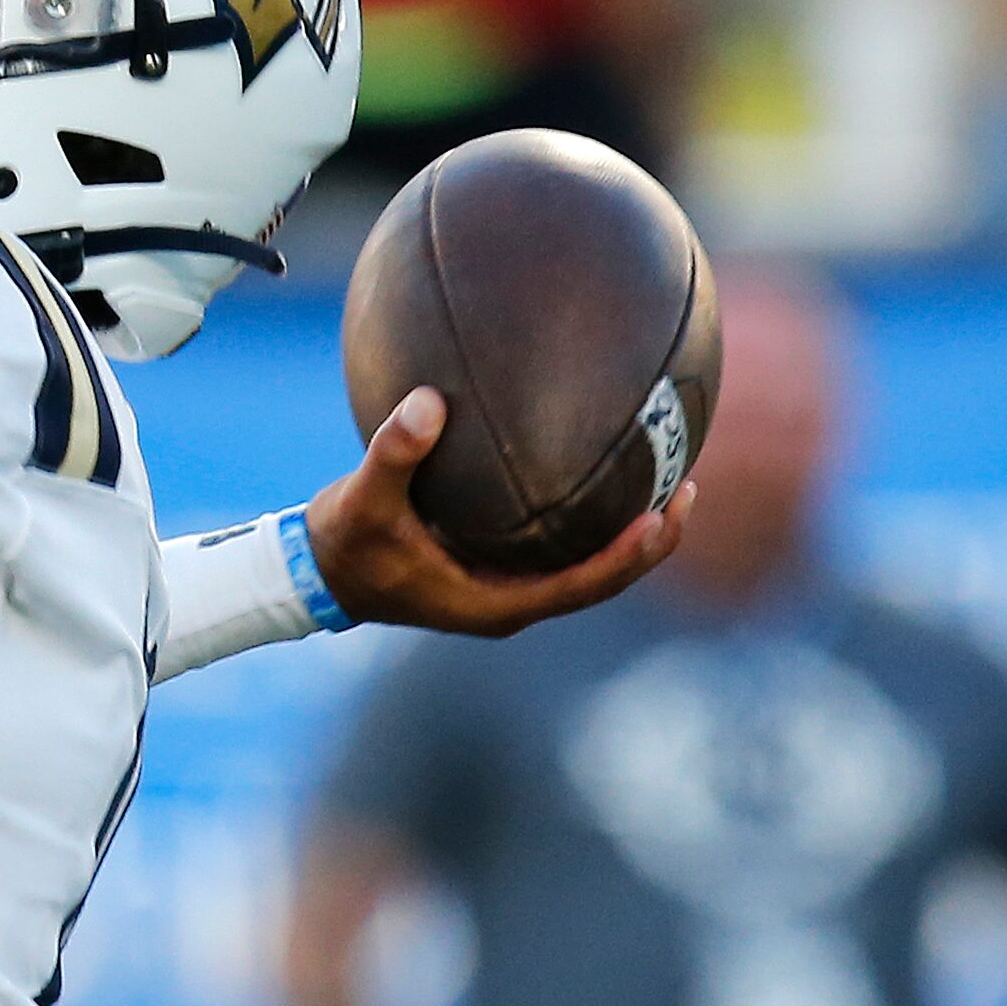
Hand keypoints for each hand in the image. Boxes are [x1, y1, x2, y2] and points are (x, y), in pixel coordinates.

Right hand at [306, 387, 695, 637]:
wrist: (319, 574)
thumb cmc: (344, 546)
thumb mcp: (360, 500)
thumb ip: (394, 454)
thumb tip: (427, 401)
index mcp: (493, 604)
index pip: (581, 586)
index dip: (627, 557)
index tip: (661, 517)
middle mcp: (510, 601)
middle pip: (602, 580)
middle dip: (649, 541)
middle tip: (687, 490)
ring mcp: (507, 588)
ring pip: (587, 566)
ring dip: (629, 531)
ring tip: (668, 480)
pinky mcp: (498, 570)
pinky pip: (562, 547)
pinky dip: (591, 517)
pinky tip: (602, 468)